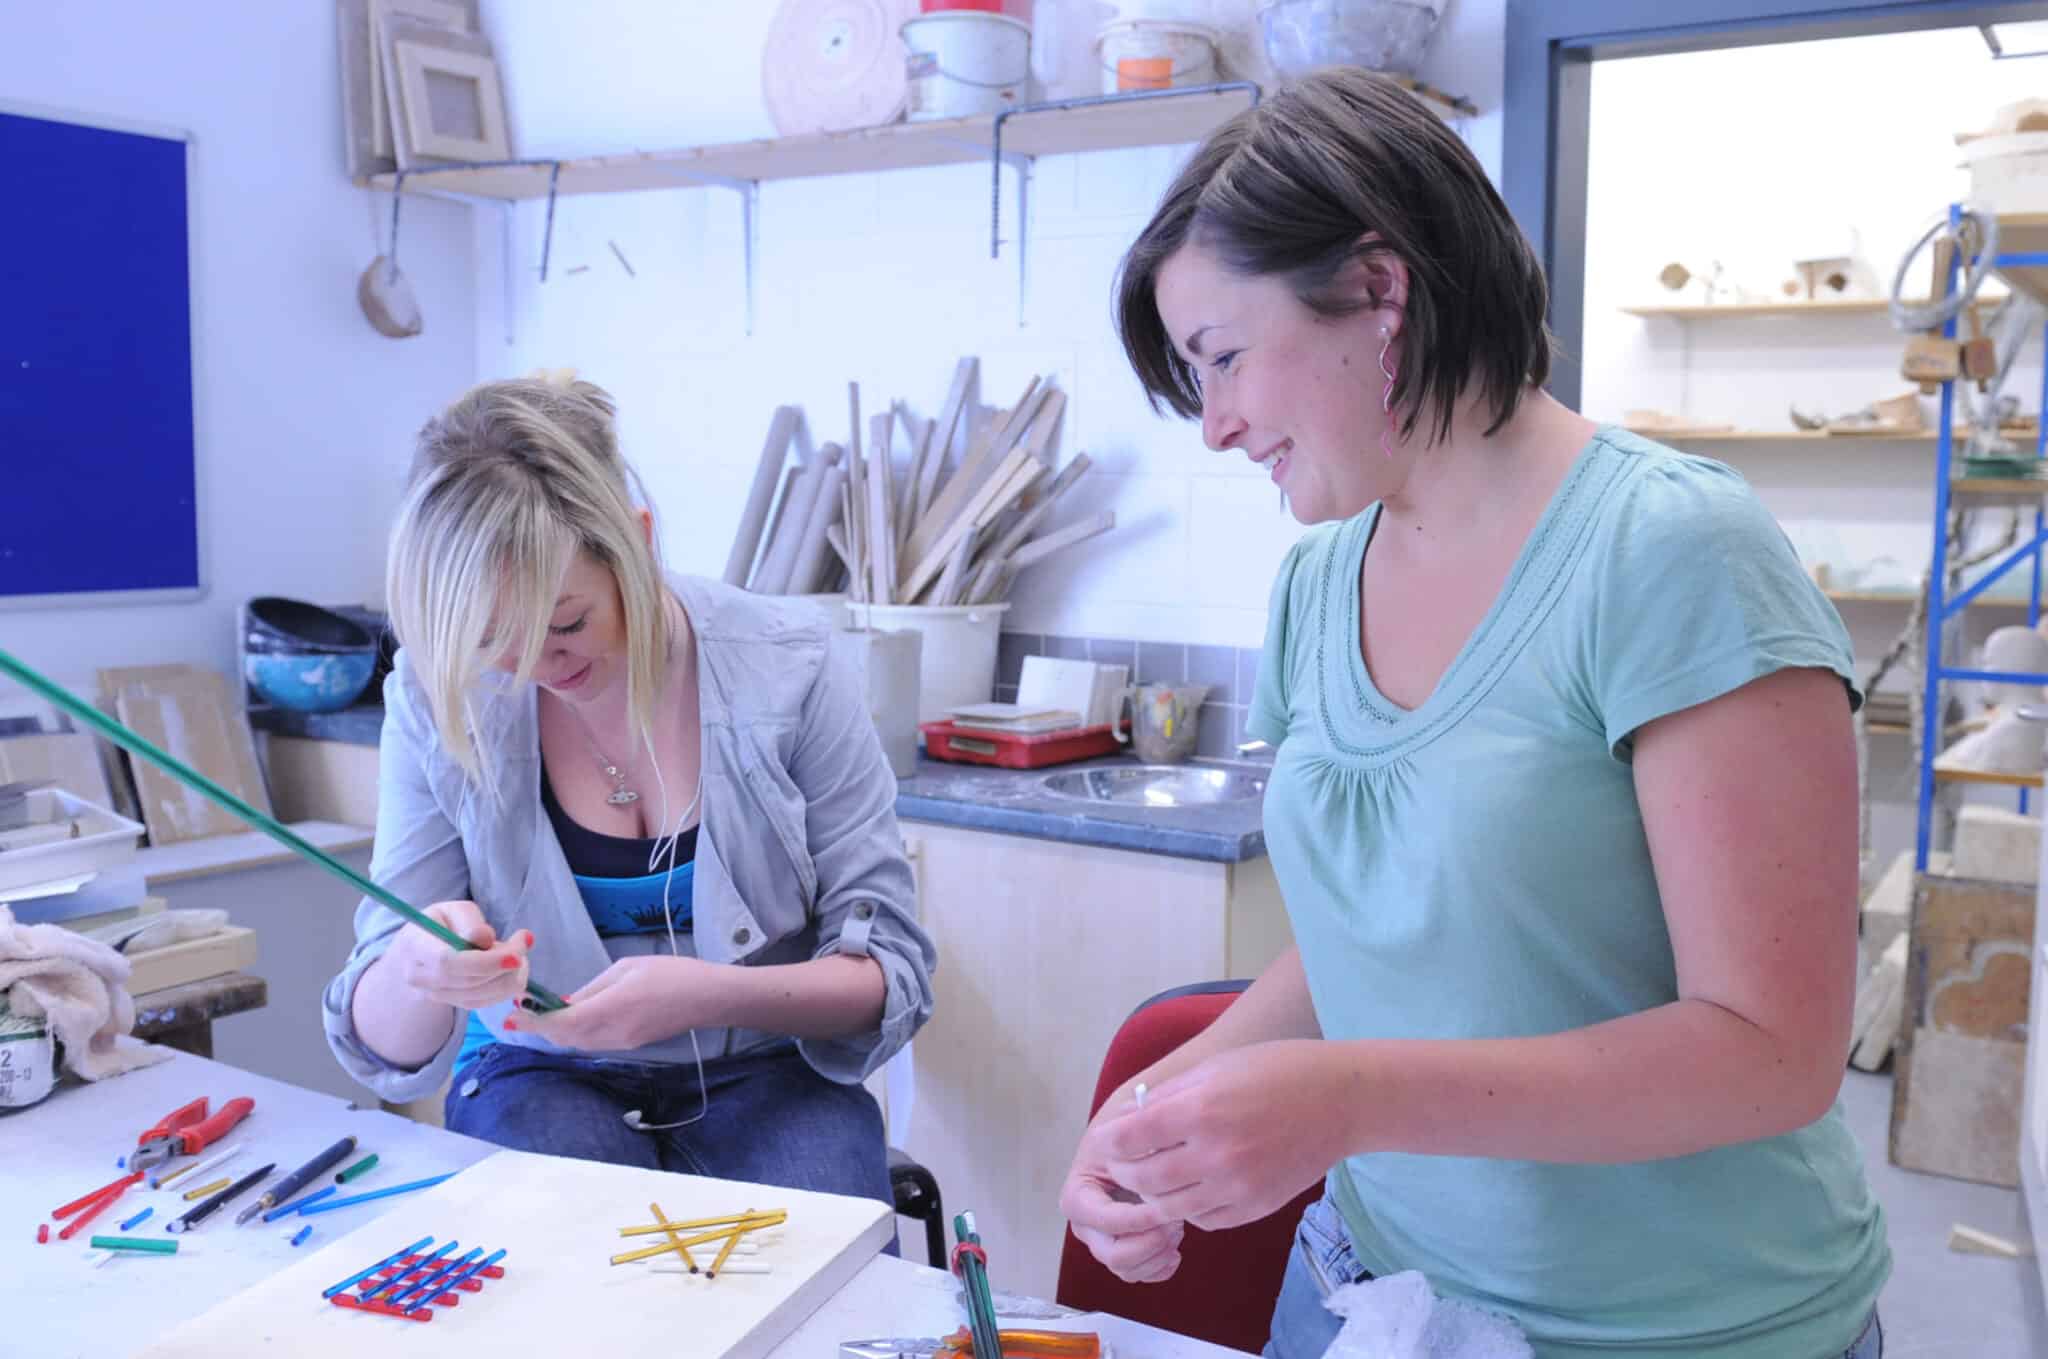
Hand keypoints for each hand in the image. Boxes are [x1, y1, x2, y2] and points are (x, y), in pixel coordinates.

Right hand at [388, 900, 532, 1010]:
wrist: (418, 950)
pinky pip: (482, 1003)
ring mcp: (433, 995)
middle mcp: (419, 977)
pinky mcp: (449, 1004)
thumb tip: (486, 940)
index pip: (448, 963)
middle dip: (505, 967)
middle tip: (525, 942)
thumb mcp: (453, 909)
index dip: (485, 963)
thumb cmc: (440, 923)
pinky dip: (504, 988)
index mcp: (415, 946)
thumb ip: (470, 921)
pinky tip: (513, 969)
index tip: (516, 955)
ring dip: (509, 977)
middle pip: (468, 982)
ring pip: (478, 997)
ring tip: (519, 953)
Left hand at [505, 955, 726, 1050]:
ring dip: (557, 1032)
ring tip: (542, 1014)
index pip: (559, 1023)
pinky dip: (575, 1033)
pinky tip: (574, 1019)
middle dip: (539, 1027)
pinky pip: (593, 1042)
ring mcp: (621, 1042)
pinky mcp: (631, 1044)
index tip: (509, 1016)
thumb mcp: (626, 969)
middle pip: (563, 1038)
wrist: (708, 998)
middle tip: (522, 1012)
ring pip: (577, 1043)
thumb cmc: (671, 974)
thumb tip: (567, 1003)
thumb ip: (593, 989)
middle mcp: (611, 1033)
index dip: (531, 1022)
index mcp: (608, 1010)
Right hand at [1060, 1088, 1185, 1283]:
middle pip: (1112, 1254)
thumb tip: (1153, 1153)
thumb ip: (1137, 1139)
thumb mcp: (1127, 1123)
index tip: (1165, 1209)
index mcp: (1079, 1193)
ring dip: (1157, 1254)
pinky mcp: (1123, 1250)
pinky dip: (1160, 1267)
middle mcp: (1086, 1223)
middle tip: (1175, 1222)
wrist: (1135, 1134)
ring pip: (1127, 1269)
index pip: (1102, 1219)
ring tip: (1177, 1227)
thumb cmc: (1129, 1127)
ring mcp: (1104, 1240)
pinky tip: (1175, 1247)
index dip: (1135, 1220)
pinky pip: (1140, 1274)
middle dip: (1149, 1243)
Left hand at [1098, 1041, 1352, 1230]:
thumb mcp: (1215, 1069)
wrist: (1341, 1100)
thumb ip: (1168, 1098)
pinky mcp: (1256, 1206)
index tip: (1107, 1140)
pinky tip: (1191, 1188)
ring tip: (1152, 1179)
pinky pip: (1205, 1220)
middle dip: (1124, 1174)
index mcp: (1200, 1110)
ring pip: (1170, 1208)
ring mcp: (1238, 1185)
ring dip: (1152, 1197)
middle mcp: (1216, 1153)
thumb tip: (1128, 1121)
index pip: (1129, 1141)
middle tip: (1123, 1163)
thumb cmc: (1277, 1071)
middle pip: (1142, 1181)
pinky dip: (1188, 1208)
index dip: (1110, 1143)